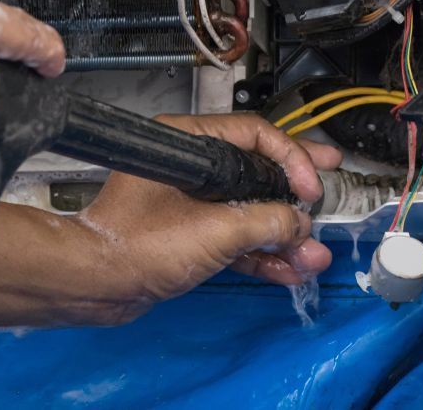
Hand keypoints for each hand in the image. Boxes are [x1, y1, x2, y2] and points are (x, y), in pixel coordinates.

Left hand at [74, 114, 341, 324]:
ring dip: (281, 234)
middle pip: (256, 170)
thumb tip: (300, 224)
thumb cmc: (134, 246)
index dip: (290, 158)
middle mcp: (189, 165)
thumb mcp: (215, 231)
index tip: (311, 186)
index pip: (253, 135)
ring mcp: (189, 201)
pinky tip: (288, 269)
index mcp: (187, 143)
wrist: (95, 286)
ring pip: (248, 209)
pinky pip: (233, 237)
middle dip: (294, 190)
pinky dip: (259, 253)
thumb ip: (266, 222)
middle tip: (328, 183)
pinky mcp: (187, 233)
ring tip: (313, 254)